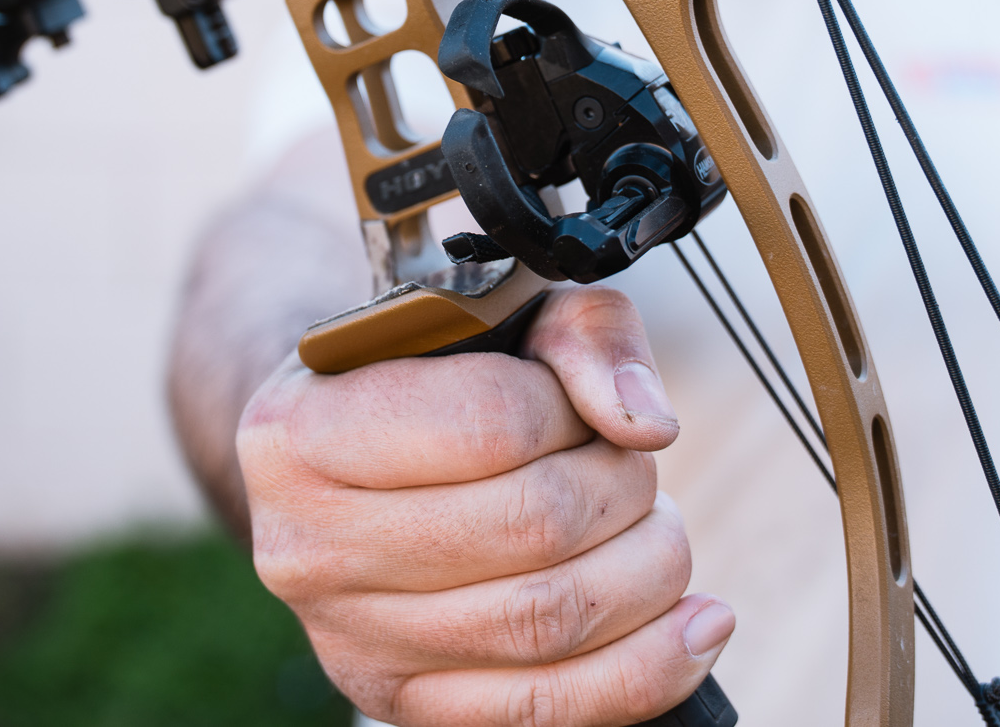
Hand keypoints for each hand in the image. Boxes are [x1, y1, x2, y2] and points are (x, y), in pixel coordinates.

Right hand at [237, 285, 734, 725]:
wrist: (339, 466)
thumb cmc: (429, 378)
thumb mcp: (496, 312)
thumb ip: (583, 337)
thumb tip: (646, 423)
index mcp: (302, 433)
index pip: (491, 424)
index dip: (570, 409)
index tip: (575, 404)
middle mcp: (308, 546)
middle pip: (534, 527)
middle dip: (622, 488)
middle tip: (629, 466)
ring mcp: (352, 639)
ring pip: (549, 621)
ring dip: (647, 569)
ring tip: (653, 529)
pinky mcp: (403, 704)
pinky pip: (549, 709)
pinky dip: (650, 667)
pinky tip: (696, 625)